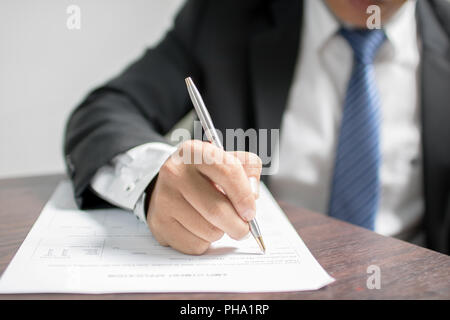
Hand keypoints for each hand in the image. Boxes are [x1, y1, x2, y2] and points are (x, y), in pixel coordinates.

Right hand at [146, 140, 261, 254]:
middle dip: (238, 225)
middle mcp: (175, 172)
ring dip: (221, 232)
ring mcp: (164, 199)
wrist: (168, 186)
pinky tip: (199, 228)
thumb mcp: (226, 160)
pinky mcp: (160, 223)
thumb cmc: (203, 175)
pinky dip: (205, 242)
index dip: (244, 195)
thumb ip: (248, 169)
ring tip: (216, 221)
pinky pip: (195, 244)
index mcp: (194, 152)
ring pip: (208, 230)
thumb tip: (252, 195)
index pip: (228, 171)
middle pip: (217, 209)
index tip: (250, 211)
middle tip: (243, 227)